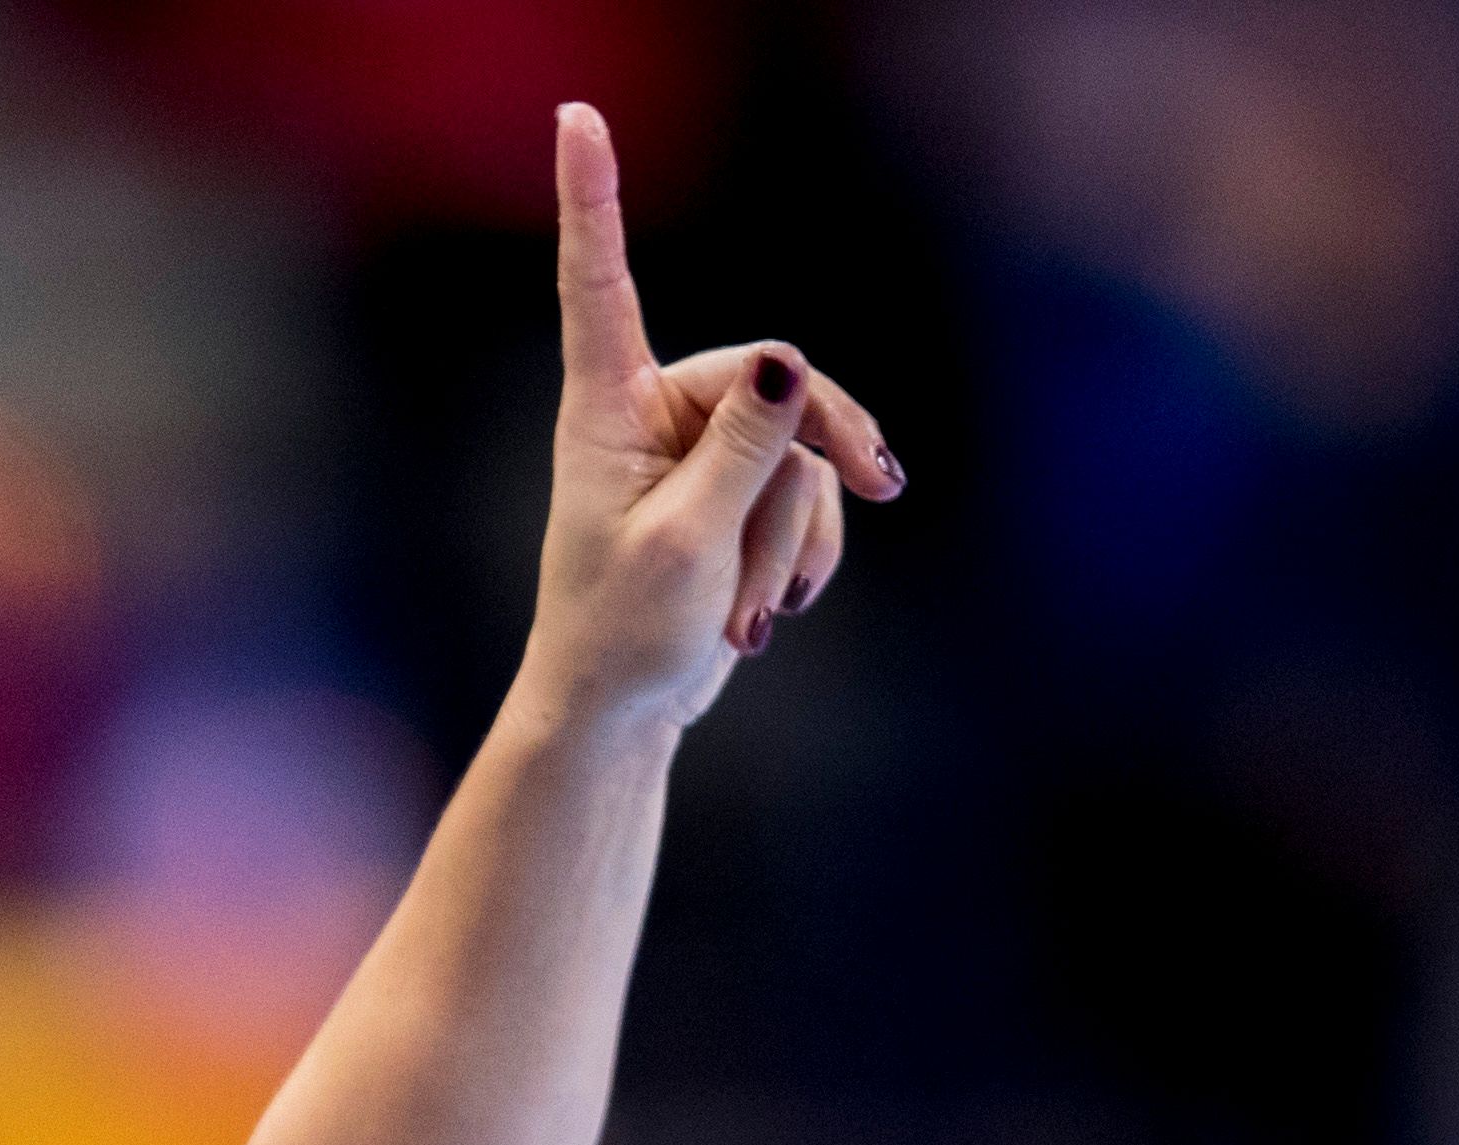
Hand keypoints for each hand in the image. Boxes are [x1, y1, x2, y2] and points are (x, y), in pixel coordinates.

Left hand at [522, 104, 902, 736]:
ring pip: (802, 451)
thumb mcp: (685, 542)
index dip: (590, 198)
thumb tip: (791, 363)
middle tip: (882, 486)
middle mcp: (652, 412)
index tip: (576, 115)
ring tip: (751, 616)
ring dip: (793, 537)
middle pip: (776, 379)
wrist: (622, 714)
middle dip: (821, 448)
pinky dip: (802, 554)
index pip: (599, 281)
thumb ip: (742, 449)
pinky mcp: (739, 494)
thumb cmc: (622, 634)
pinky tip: (773, 613)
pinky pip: (808, 497)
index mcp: (605, 408)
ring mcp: (702, 452)